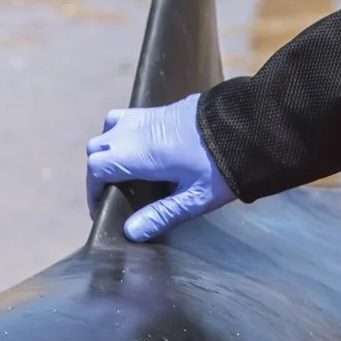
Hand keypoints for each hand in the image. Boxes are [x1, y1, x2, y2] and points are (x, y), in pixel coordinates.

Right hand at [85, 95, 235, 241]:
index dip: (92, 190)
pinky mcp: (161, 109)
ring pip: (109, 128)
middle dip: (98, 172)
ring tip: (124, 172)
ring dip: (109, 149)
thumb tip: (132, 231)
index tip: (99, 208)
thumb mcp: (195, 199)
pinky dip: (124, 134)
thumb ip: (162, 215)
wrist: (248, 126)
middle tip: (110, 195)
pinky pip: (128, 119)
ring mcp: (147, 116)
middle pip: (97, 148)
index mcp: (140, 154)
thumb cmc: (223, 166)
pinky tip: (144, 152)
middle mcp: (136, 131)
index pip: (97, 168)